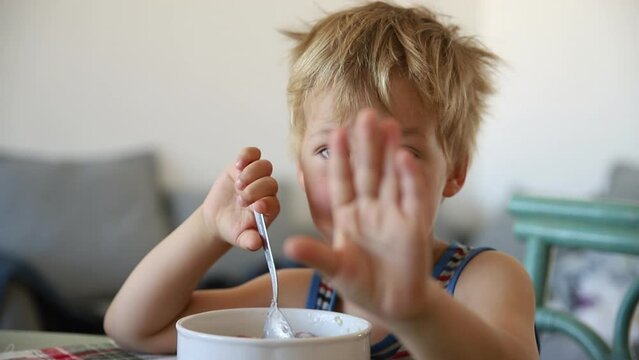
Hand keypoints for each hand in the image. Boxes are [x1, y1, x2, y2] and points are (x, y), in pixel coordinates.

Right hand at [201, 147, 279, 250]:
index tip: (256, 207)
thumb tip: (255, 244)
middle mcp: (267, 191)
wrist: (218, 218)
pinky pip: (252, 154)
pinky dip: (246, 156)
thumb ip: (249, 241)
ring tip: (238, 185)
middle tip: (241, 200)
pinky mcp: (244, 165)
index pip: (274, 202)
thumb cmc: (233, 229)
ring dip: (251, 173)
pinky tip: (238, 165)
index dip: (267, 202)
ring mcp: (256, 176)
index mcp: (270, 208)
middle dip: (255, 190)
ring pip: (264, 166)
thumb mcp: (240, 239)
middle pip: (270, 183)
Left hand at [285, 110, 435, 321]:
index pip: (342, 181)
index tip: (336, 133)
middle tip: (365, 115)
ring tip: (388, 124)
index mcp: (348, 215)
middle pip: (368, 171)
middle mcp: (371, 209)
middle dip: (366, 144)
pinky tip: (404, 157)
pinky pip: (411, 197)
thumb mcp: (334, 270)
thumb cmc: (362, 283)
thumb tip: (287, 245)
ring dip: (390, 152)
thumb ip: (315, 255)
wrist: (393, 305)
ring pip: (391, 177)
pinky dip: (409, 178)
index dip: (340, 158)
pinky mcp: (413, 225)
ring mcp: (393, 215)